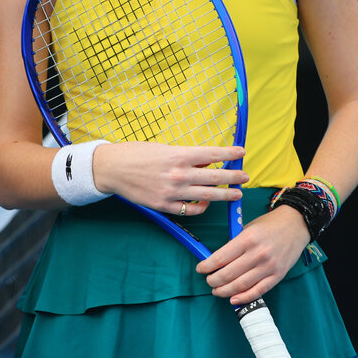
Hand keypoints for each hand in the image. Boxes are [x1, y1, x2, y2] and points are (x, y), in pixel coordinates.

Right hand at [92, 142, 247, 215]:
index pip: (212, 153)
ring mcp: (173, 192)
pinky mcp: (164, 206)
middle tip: (245, 177)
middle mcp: (179, 174)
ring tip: (236, 194)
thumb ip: (185, 156)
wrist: (111, 168)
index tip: (241, 152)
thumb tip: (206, 161)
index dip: (229, 153)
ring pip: (208, 195)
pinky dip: (201, 207)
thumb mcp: (162, 148)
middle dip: (234, 177)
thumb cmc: (135, 153)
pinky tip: (206, 203)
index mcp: (178, 155)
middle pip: (215, 176)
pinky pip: (191, 209)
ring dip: (225, 195)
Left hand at [195, 205, 310, 304]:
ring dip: (225, 291)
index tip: (200, 269)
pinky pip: (259, 291)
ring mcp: (269, 267)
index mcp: (247, 239)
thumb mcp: (248, 228)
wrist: (296, 225)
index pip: (221, 257)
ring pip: (241, 285)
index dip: (207, 266)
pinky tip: (233, 299)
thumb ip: (235, 244)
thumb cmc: (269, 225)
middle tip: (208, 281)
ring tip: (216, 291)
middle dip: (214, 281)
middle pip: (229, 274)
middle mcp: (258, 254)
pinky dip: (244, 297)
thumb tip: (218, 260)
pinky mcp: (278, 275)